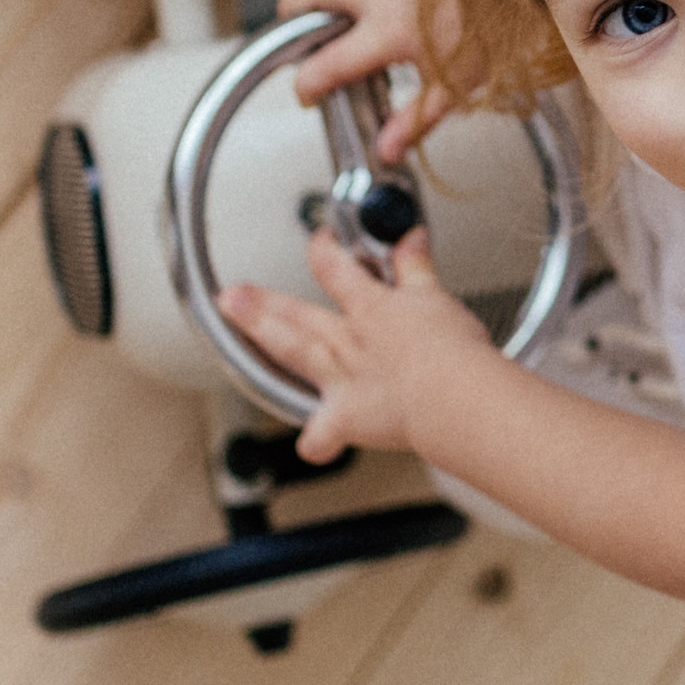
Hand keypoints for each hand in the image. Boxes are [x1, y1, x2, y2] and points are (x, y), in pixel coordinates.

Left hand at [216, 227, 492, 463]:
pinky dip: (318, 442)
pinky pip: (324, 435)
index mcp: (371, 309)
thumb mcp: (435, 296)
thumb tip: (410, 238)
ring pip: (294, 355)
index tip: (319, 243)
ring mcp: (343, 380)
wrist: (452, 394)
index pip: (335, 270)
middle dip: (262, 302)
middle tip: (232, 293)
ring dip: (262, 336)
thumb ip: (416, 267)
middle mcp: (348, 342)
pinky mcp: (349, 419)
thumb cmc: (452, 350)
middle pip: (298, 315)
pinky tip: (311, 446)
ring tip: (234, 322)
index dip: (323, 251)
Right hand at [275, 0, 454, 161]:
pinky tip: (392, 10)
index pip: (327, 63)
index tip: (305, 95)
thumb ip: (413, 120)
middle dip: (290, 11)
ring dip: (337, 2)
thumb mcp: (454, 86)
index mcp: (387, 30)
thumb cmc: (494, 28)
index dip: (307, 85)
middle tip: (290, 31)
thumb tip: (385, 150)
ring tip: (351, 29)